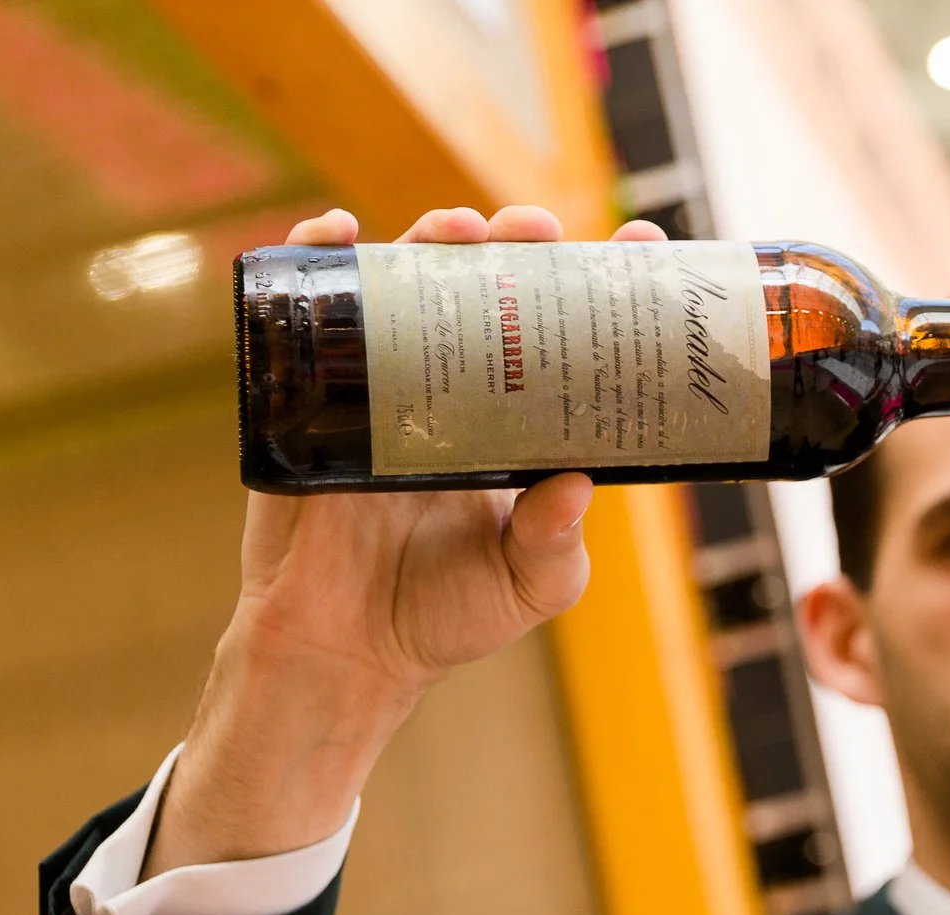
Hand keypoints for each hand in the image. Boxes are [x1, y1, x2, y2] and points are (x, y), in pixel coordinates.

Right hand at [150, 205, 664, 874]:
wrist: (345, 652)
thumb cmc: (445, 616)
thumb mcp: (529, 586)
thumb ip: (556, 541)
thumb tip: (577, 481)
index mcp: (519, 420)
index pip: (569, 333)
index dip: (602, 283)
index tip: (640, 242)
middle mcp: (457, 387)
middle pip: (491, 286)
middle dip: (518, 241)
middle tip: (539, 227)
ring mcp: (383, 380)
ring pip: (410, 280)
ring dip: (433, 236)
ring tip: (461, 228)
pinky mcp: (311, 391)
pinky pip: (310, 307)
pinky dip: (317, 255)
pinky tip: (338, 231)